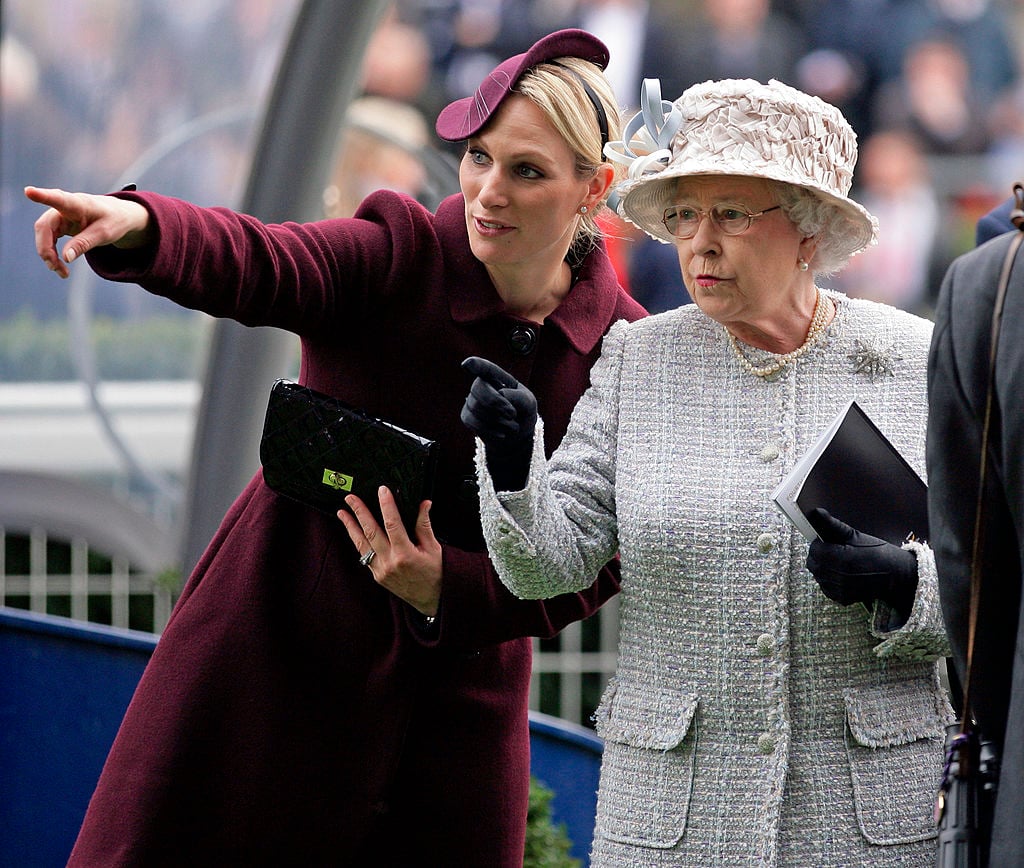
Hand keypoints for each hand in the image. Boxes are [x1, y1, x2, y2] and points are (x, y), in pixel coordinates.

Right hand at [25, 185, 152, 278]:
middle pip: (45, 226)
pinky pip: (49, 239)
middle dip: (46, 248)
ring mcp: (60, 215)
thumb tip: (65, 258)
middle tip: (55, 268)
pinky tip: (59, 265)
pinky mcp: (59, 224)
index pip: (59, 199)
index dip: (43, 196)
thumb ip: (84, 244)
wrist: (118, 215)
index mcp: (79, 204)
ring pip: (44, 234)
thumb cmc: (113, 220)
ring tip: (62, 272)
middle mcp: (64, 206)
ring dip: (48, 254)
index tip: (28, 191)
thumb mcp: (105, 234)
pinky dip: (52, 253)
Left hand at [337, 486, 442, 617]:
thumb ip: (425, 525)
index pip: (392, 523)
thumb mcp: (434, 548)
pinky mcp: (377, 575)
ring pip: (361, 544)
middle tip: (351, 498)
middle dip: (359, 512)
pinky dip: (358, 541)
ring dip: (350, 527)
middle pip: (370, 531)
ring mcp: (381, 570)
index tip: (382, 491)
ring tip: (342, 512)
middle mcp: (390, 562)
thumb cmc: (435, 574)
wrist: (430, 599)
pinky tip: (353, 531)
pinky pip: (364, 555)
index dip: (386, 505)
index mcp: (406, 553)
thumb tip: (424, 504)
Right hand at [460, 356, 537, 490]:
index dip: (476, 365)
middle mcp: (482, 385)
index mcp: (497, 377)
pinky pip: (472, 421)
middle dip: (495, 402)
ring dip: (498, 420)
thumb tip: (501, 393)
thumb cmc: (523, 412)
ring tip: (513, 425)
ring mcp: (472, 400)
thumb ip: (519, 397)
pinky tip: (502, 433)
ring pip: (476, 407)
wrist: (517, 435)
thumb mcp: (529, 403)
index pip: (485, 368)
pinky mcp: (467, 415)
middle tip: (513, 414)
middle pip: (479, 388)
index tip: (467, 364)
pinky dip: (490, 430)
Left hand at [805, 508, 917, 615]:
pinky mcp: (843, 599)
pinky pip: (826, 588)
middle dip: (818, 556)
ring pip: (818, 577)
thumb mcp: (856, 536)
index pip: (815, 550)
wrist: (897, 576)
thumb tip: (817, 512)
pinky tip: (840, 574)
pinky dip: (828, 581)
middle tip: (828, 550)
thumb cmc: (878, 553)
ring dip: (822, 568)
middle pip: (813, 564)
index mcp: (842, 558)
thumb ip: (833, 525)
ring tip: (836, 562)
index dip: (818, 544)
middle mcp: (840, 577)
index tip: (825, 541)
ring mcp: (841, 590)